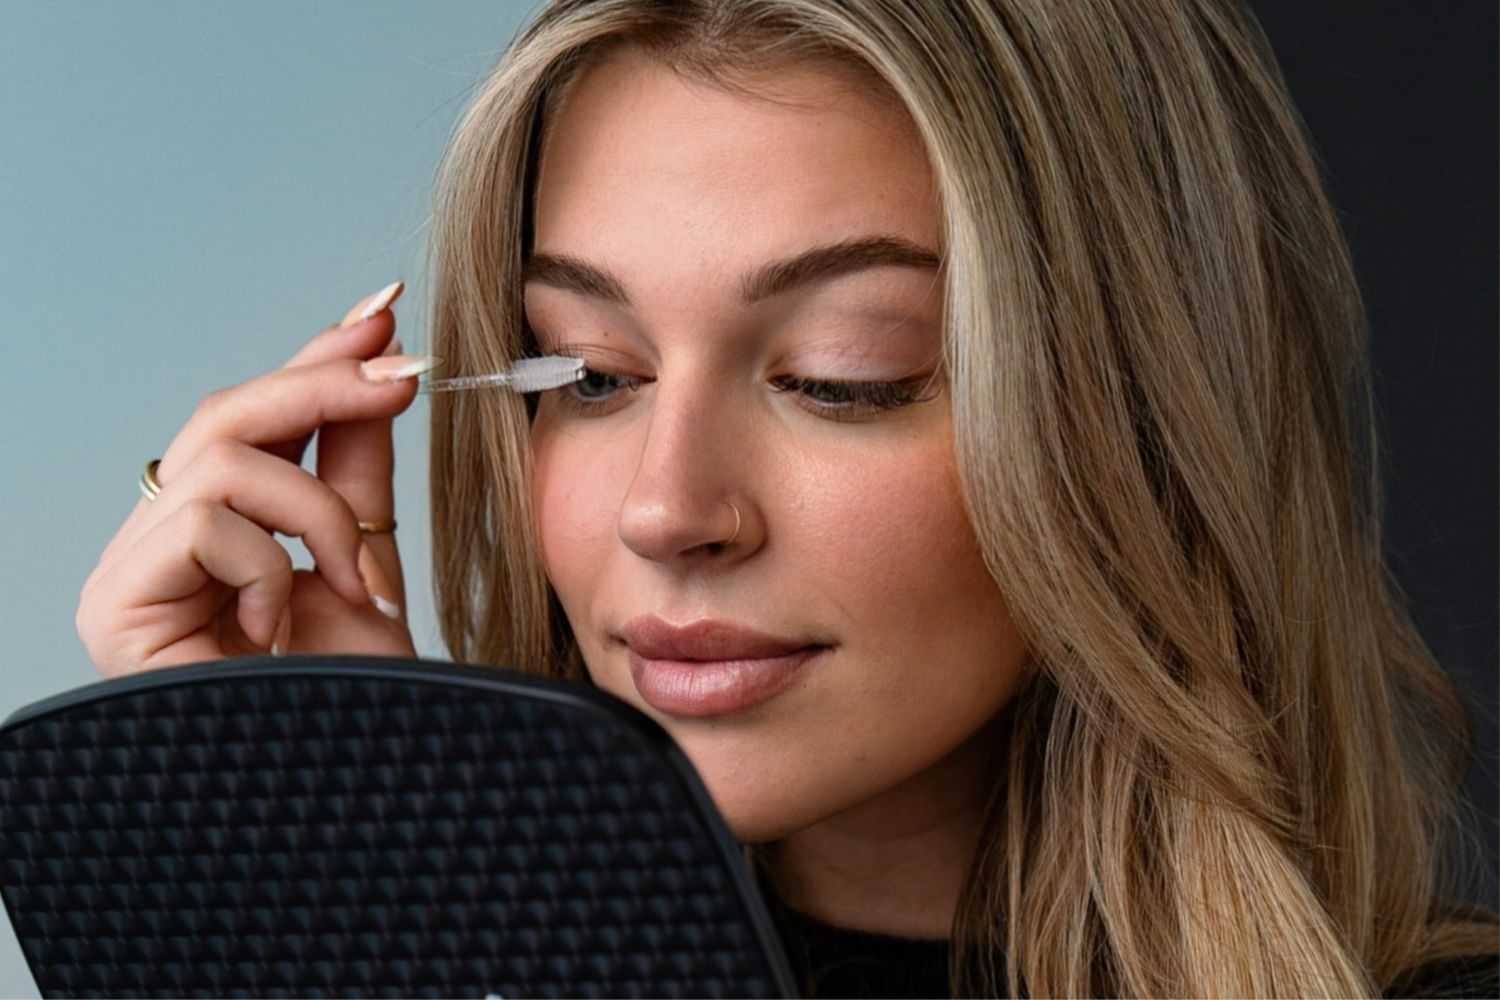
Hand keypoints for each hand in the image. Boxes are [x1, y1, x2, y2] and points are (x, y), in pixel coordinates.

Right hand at [77, 282, 431, 675]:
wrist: (338, 794)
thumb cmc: (351, 696)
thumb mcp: (364, 558)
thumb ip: (355, 472)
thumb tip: (379, 367)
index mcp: (219, 534)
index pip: (255, 420)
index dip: (313, 360)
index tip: (380, 310)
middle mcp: (162, 547)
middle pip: (225, 416)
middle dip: (322, 385)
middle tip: (401, 373)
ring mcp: (130, 575)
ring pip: (220, 459)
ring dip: (315, 509)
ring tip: (353, 580)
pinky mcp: (115, 605)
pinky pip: (203, 522)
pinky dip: (269, 563)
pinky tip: (280, 625)